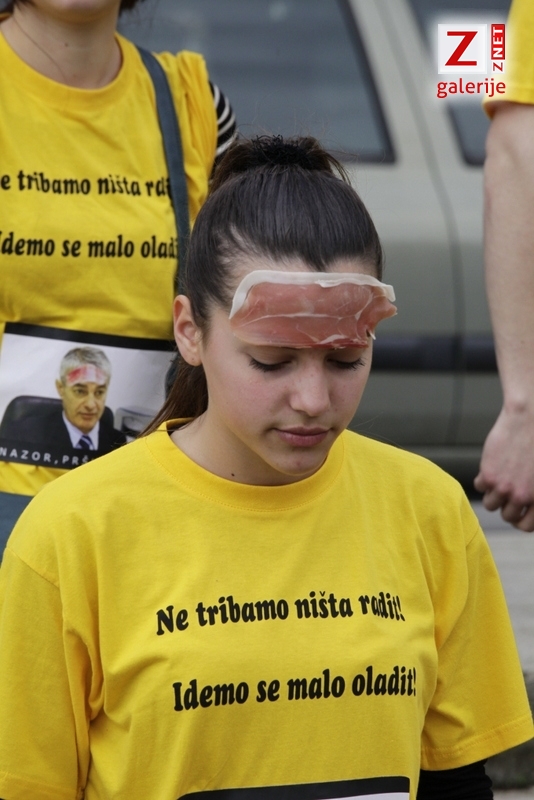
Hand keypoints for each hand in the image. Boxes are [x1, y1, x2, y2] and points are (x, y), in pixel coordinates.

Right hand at [474, 406, 533, 530]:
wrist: (528, 420)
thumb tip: (526, 501)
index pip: (526, 525)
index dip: (519, 520)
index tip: (517, 512)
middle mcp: (522, 496)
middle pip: (507, 516)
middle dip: (506, 506)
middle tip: (506, 493)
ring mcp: (504, 488)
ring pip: (490, 504)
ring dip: (493, 494)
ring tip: (497, 480)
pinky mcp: (489, 476)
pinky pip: (480, 487)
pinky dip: (483, 479)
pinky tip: (492, 467)